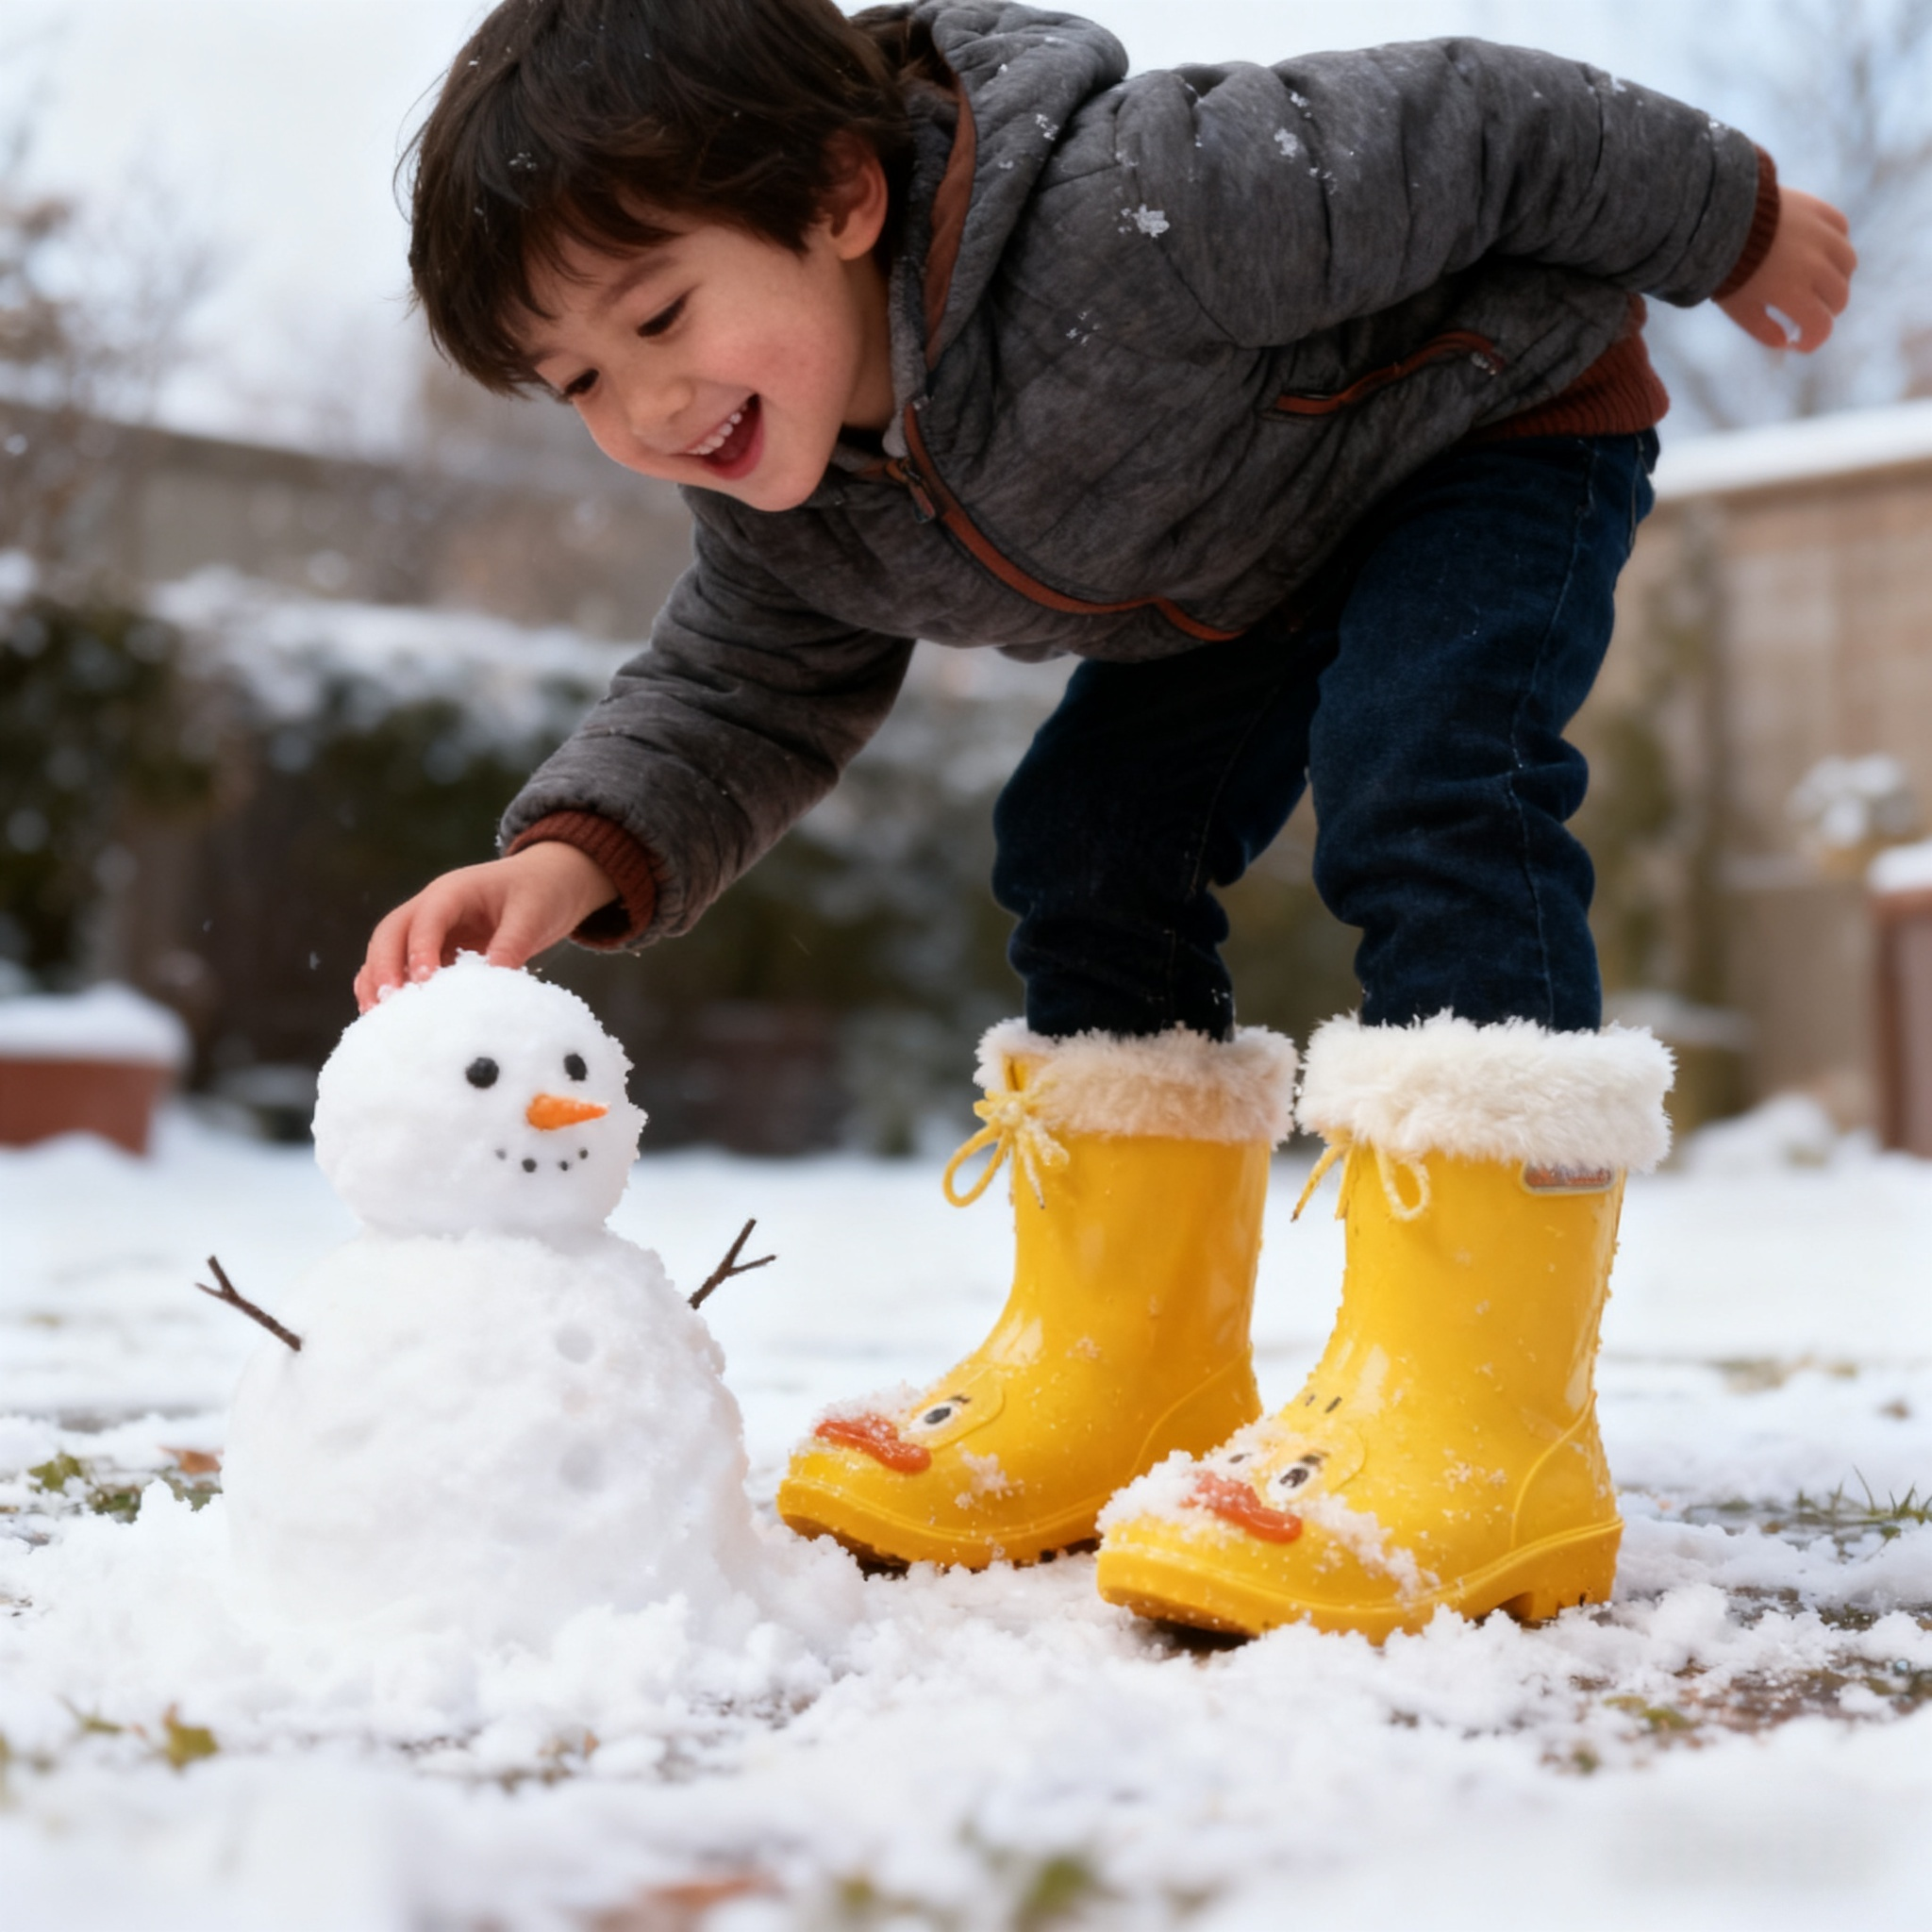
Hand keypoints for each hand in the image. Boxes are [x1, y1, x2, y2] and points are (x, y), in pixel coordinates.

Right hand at [354, 842, 617, 1012]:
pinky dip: (394, 988)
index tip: (421, 983)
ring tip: (376, 1017)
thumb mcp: (533, 914)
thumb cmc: (542, 891)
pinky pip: (406, 967)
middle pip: (391, 933)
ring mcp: (430, 929)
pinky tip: (388, 1016)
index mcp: (454, 891)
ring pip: (389, 951)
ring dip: (378, 981)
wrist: (551, 881)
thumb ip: (511, 944)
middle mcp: (432, 907)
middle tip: (385, 1004)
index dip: (420, 949)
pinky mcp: (436, 949)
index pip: (426, 919)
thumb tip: (491, 983)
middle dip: (384, 968)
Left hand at [1717, 188, 1855, 352]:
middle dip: (1825, 311)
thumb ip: (1763, 329)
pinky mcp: (1821, 210)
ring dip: (1836, 278)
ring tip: (1817, 281)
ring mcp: (1821, 235)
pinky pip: (1842, 231)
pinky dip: (1835, 245)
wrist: (1720, 219)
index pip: (1821, 326)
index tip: (1800, 342)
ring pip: (1848, 264)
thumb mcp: (1738, 308)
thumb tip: (1785, 342)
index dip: (1812, 340)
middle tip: (1807, 311)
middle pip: (1840, 297)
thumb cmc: (1725, 268)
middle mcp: (1814, 265)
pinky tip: (1819, 251)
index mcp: (1793, 292)